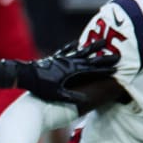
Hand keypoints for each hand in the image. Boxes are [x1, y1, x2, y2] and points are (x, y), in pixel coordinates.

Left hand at [0, 39, 119, 104]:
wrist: (24, 74)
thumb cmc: (39, 86)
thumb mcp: (56, 94)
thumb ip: (71, 96)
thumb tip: (85, 100)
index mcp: (72, 71)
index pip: (93, 70)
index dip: (105, 70)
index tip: (117, 69)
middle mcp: (69, 62)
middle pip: (90, 58)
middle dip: (104, 57)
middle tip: (118, 54)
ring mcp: (62, 58)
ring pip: (80, 51)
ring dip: (92, 47)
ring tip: (102, 42)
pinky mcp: (54, 57)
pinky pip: (66, 50)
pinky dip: (72, 46)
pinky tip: (77, 42)